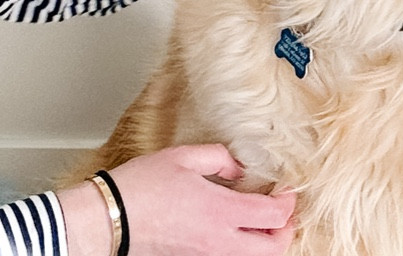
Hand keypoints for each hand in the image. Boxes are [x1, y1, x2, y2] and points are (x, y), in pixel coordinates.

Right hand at [57, 147, 295, 255]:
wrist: (114, 218)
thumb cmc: (143, 186)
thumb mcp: (183, 156)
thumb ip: (219, 158)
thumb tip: (239, 167)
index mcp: (221, 212)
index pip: (274, 216)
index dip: (289, 202)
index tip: (289, 189)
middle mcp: (221, 241)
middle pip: (273, 249)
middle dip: (286, 230)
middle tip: (284, 210)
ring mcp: (209, 255)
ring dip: (266, 240)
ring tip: (261, 218)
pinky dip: (244, 244)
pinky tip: (234, 224)